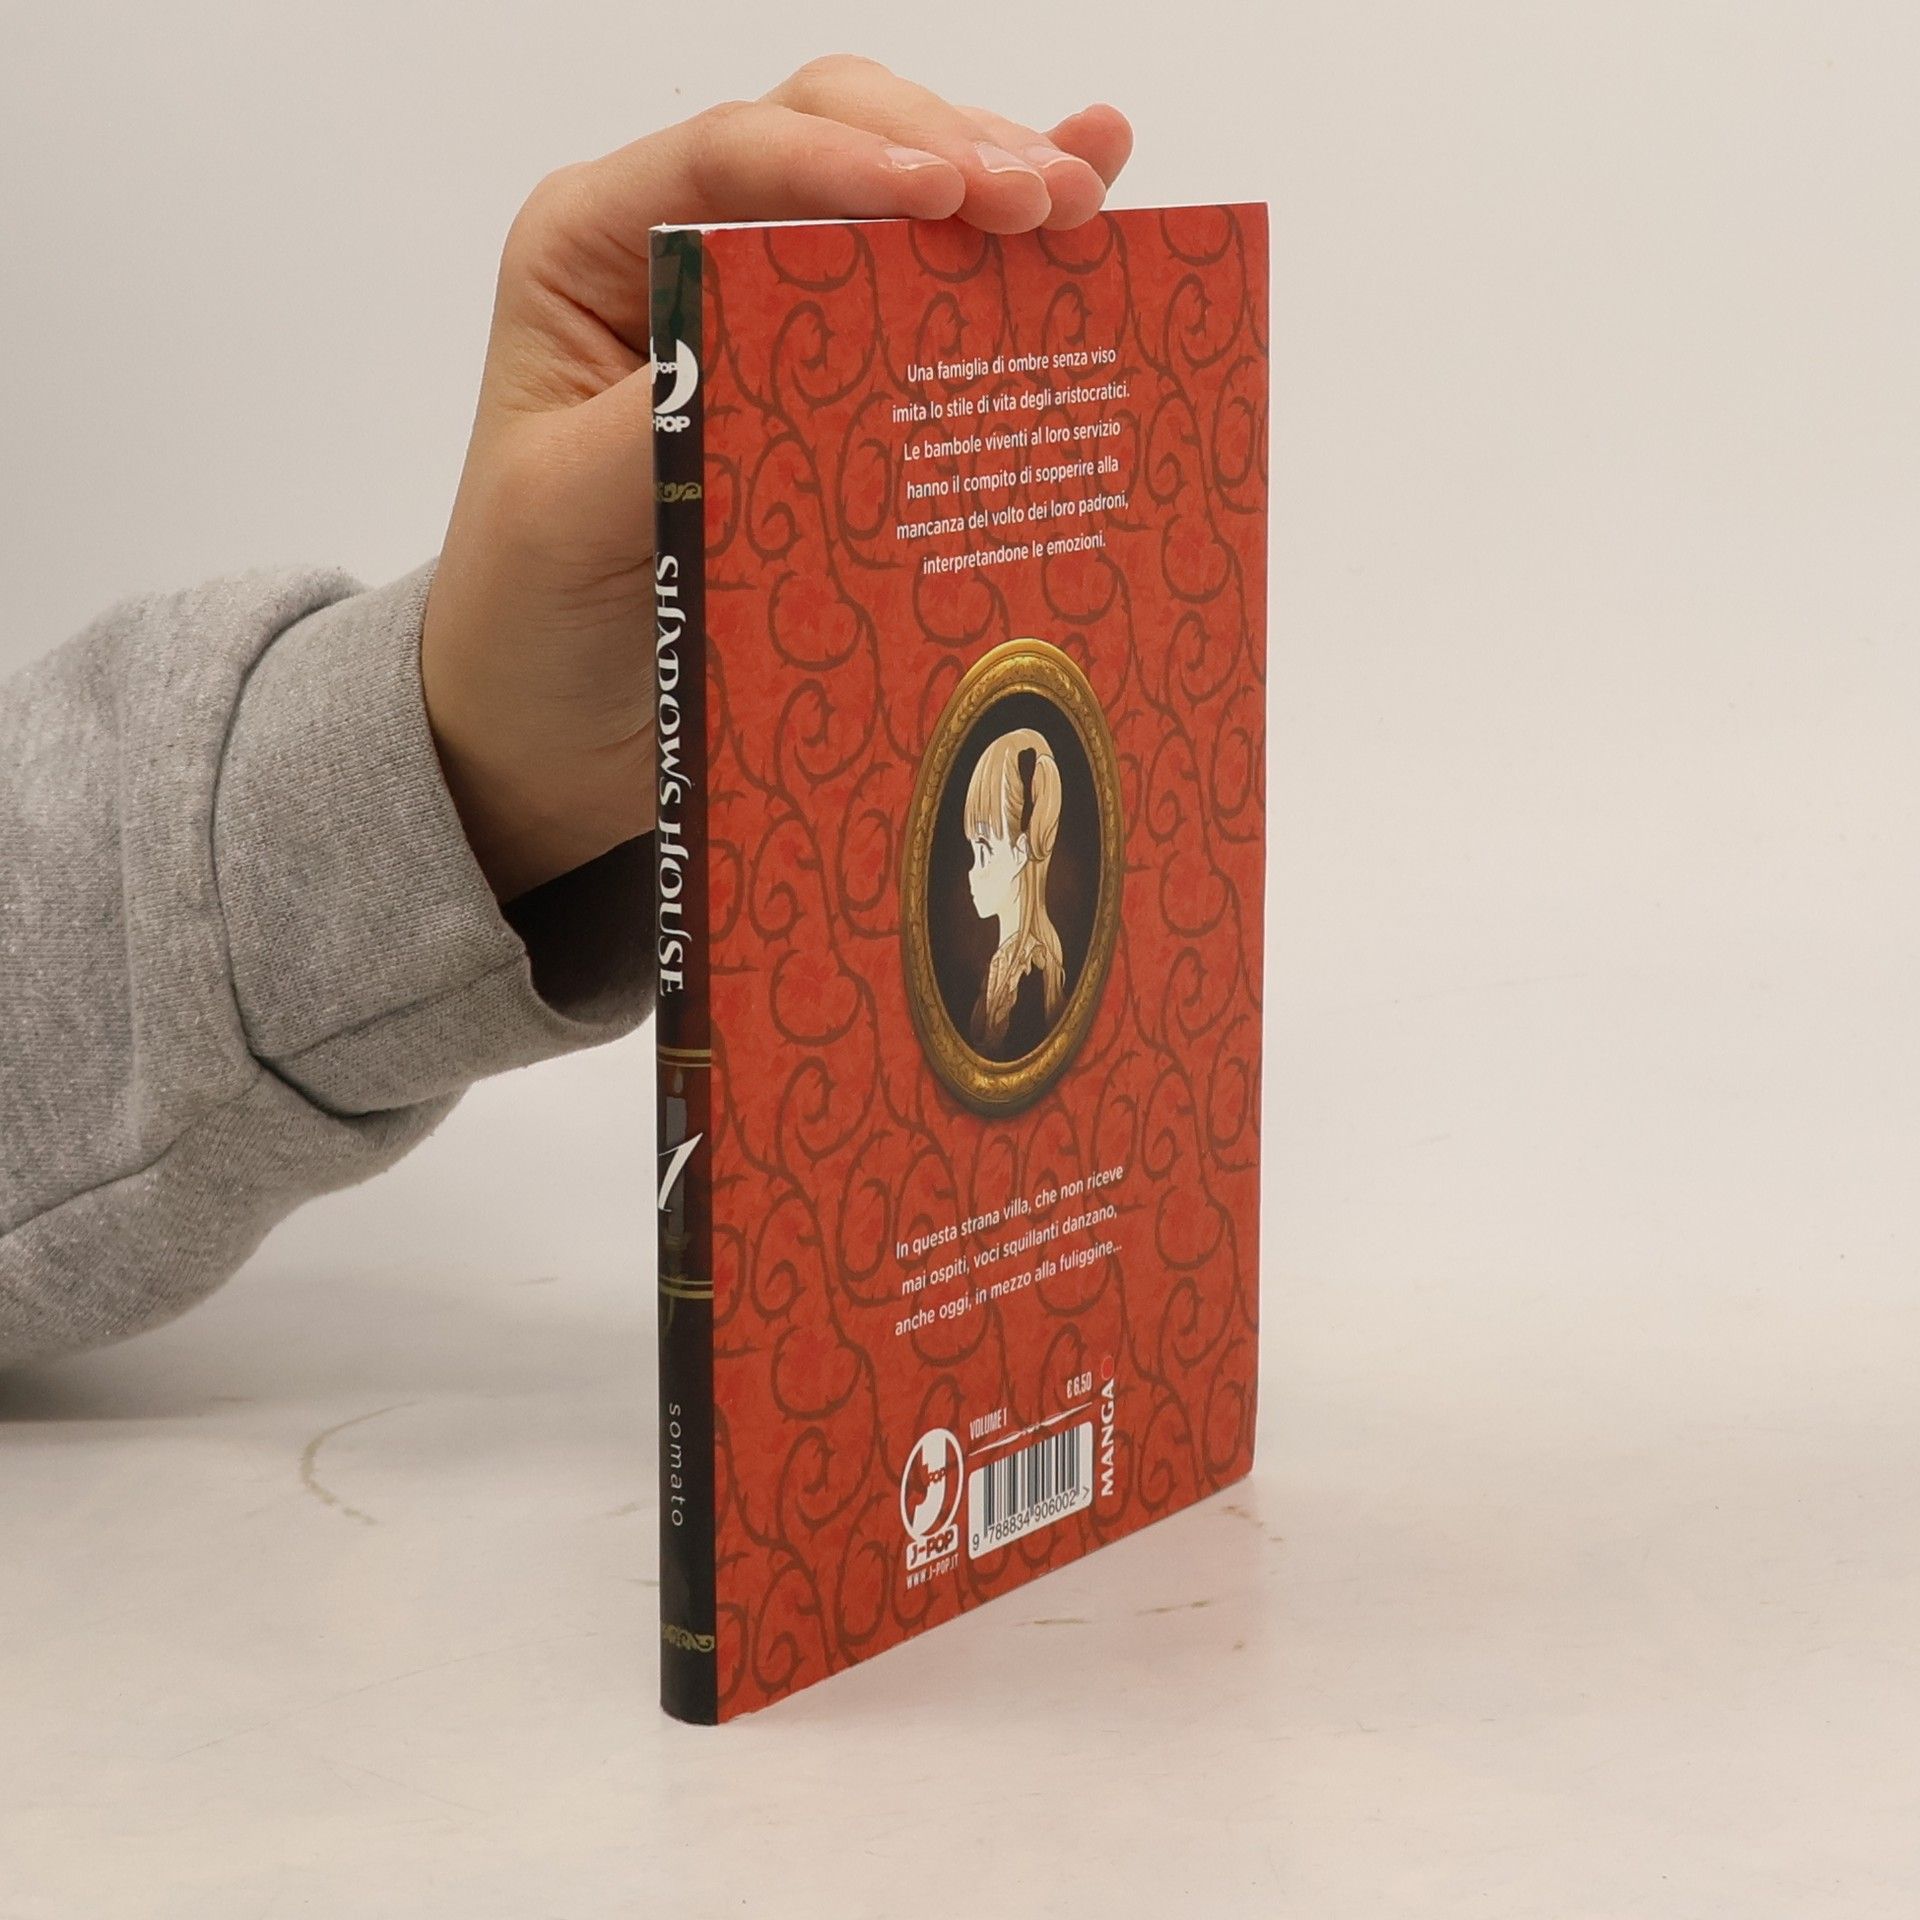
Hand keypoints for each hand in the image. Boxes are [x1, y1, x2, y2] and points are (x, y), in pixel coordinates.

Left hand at [421, 54, 1133, 901]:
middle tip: (1048, 204)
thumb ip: (673, 414)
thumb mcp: (570, 514)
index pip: (730, 161)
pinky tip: (1101, 171)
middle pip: (833, 143)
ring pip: (896, 192)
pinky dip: (1011, 238)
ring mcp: (776, 307)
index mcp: (599, 251)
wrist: (553, 720)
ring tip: (1085, 203)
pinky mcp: (841, 376)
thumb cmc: (535, 611)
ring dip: (996, 186)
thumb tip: (798, 342)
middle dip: (948, 157)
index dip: (845, 165)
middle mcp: (688, 251)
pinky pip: (933, 279)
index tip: (946, 199)